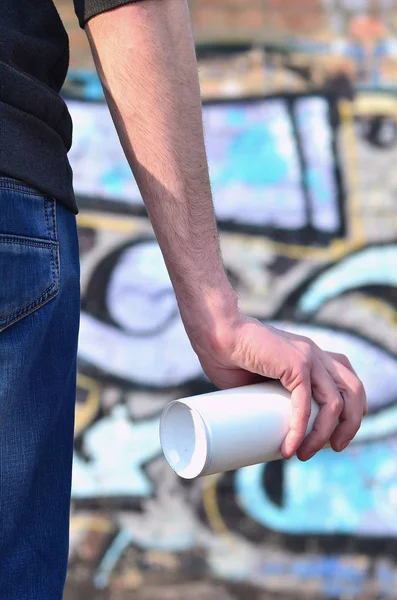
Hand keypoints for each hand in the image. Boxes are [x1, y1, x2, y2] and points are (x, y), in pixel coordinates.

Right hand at [188, 311, 366, 461]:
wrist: (215, 334)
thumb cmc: (228, 356)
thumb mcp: (257, 379)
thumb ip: (267, 396)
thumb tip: (263, 427)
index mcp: (308, 354)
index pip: (345, 376)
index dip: (353, 403)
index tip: (341, 429)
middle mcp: (314, 353)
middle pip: (353, 389)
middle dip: (351, 423)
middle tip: (335, 447)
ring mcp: (308, 356)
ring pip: (336, 402)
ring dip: (325, 434)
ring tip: (306, 454)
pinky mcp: (296, 363)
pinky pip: (306, 403)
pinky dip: (300, 429)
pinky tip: (291, 446)